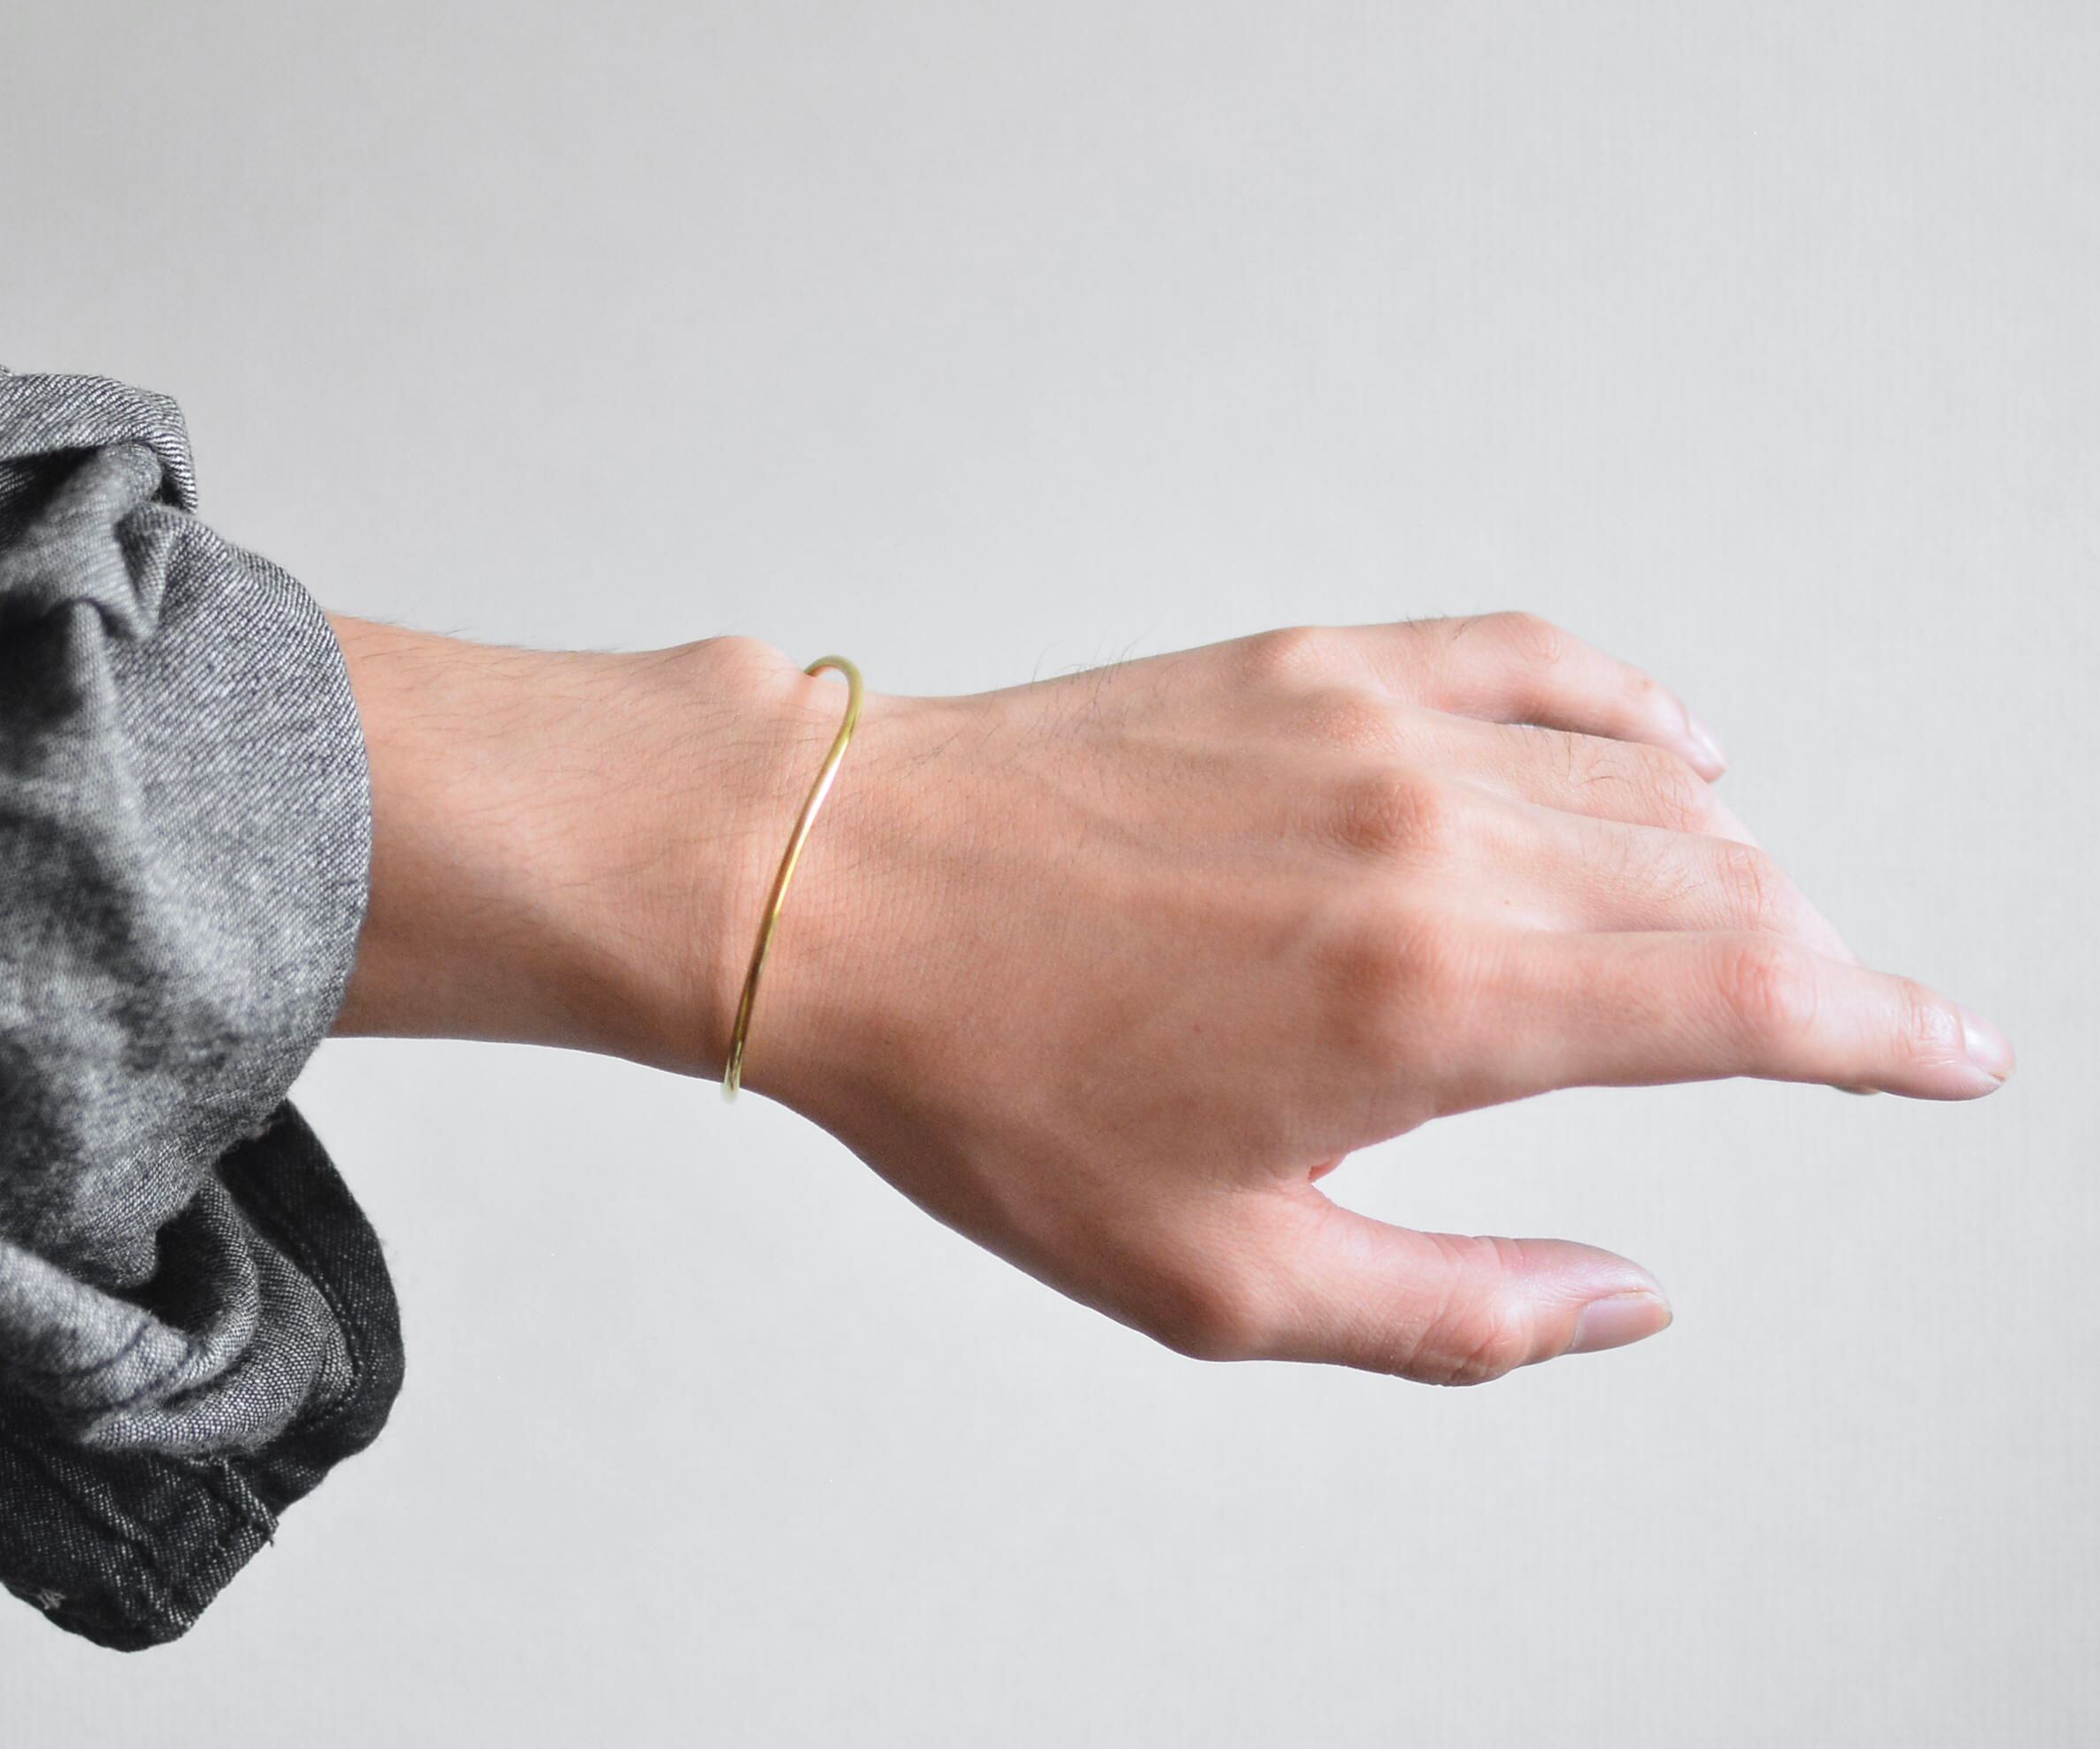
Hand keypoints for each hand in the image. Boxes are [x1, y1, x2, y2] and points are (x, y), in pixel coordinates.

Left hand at [331, 612, 2013, 1384]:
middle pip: (1725, 888)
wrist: (833, 894)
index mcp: (1437, 997)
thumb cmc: (985, 1082)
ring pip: (1649, 781)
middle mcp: (1439, 836)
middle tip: (1827, 1025)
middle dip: (1808, 970)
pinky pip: (1534, 661)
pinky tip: (1659, 746)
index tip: (1953, 1055)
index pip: (1757, 1000)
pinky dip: (1627, 709)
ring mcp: (1377, 728)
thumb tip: (1623, 1299)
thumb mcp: (1217, 1277)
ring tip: (1720, 933)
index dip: (1888, 1036)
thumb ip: (1457, 1310)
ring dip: (1722, 863)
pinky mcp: (1311, 664)